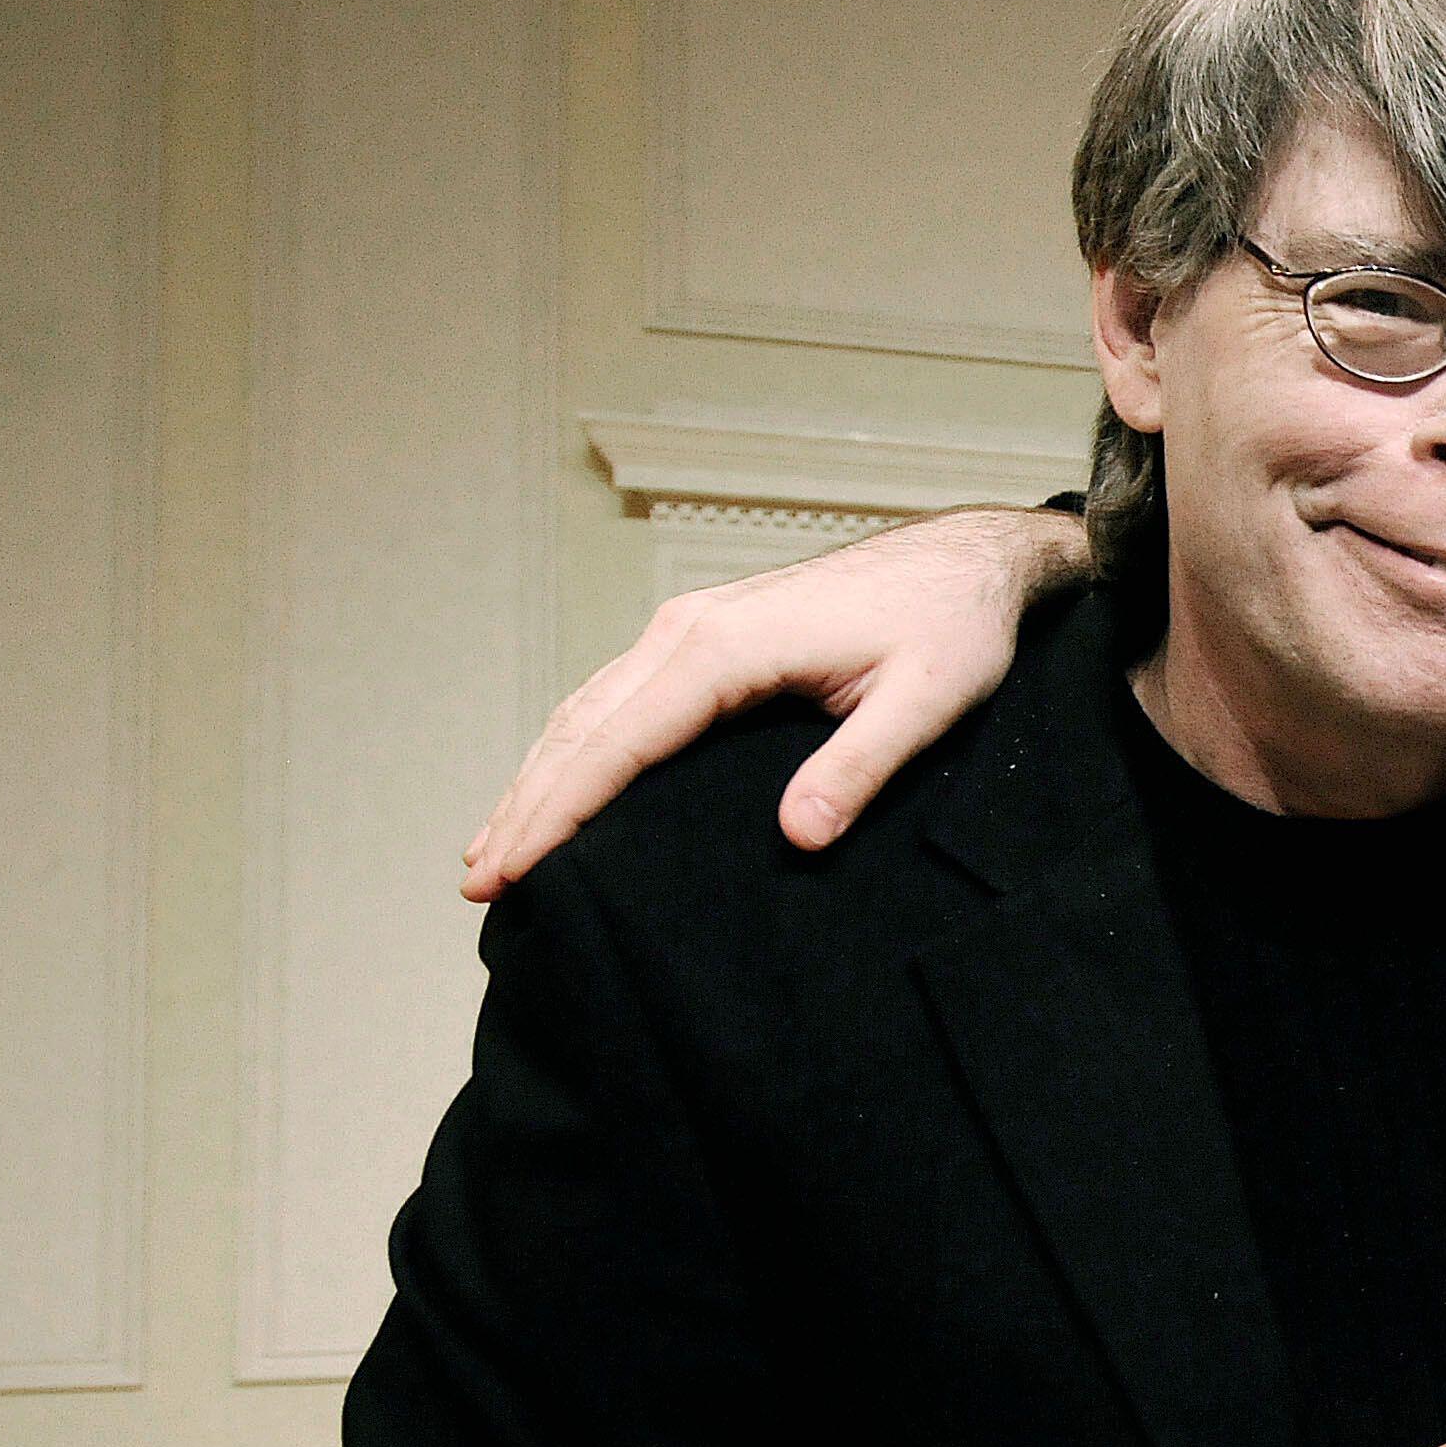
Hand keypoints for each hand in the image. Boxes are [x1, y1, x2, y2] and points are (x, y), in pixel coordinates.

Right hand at [462, 502, 1090, 900]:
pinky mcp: (705, 639)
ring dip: (538, 780)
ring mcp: (690, 630)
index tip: (515, 871)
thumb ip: (861, 764)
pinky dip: (576, 750)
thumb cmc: (952, 626)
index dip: (559, 811)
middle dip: (526, 806)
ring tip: (493, 851)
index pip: (617, 741)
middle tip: (478, 884)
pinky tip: (558, 790)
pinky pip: (618, 700)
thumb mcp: (926, 699)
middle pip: (582, 728)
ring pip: (588, 711)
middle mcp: (688, 630)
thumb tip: (800, 835)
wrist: (966, 561)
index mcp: (726, 646)